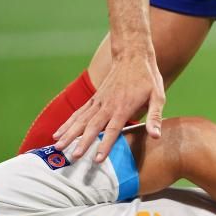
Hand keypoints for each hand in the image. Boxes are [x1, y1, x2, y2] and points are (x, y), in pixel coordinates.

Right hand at [53, 45, 166, 162]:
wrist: (132, 56)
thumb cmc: (147, 78)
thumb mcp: (158, 97)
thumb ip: (154, 117)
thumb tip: (156, 136)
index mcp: (123, 107)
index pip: (113, 130)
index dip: (105, 145)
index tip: (97, 159)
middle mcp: (107, 105)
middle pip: (92, 127)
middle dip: (81, 142)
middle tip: (73, 157)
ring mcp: (98, 102)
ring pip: (81, 120)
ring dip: (69, 133)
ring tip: (57, 146)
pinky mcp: (94, 99)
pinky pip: (78, 113)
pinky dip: (67, 123)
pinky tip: (58, 133)